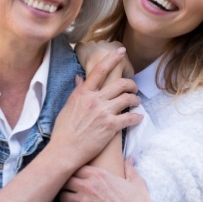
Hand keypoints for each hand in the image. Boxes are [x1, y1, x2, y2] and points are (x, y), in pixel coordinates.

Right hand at [49, 48, 141, 170]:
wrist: (65, 150)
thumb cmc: (63, 130)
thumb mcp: (68, 107)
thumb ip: (77, 92)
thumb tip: (80, 79)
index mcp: (83, 93)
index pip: (100, 70)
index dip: (112, 58)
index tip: (121, 51)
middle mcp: (94, 100)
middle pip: (120, 84)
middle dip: (131, 84)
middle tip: (134, 87)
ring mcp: (103, 113)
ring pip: (128, 98)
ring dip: (135, 99)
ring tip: (136, 102)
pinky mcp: (111, 126)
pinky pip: (130, 117)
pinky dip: (137, 117)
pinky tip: (138, 118)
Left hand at [60, 158, 159, 201]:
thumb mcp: (137, 182)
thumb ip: (130, 168)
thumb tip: (130, 159)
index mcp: (99, 174)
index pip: (77, 167)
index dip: (77, 172)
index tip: (79, 176)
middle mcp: (88, 186)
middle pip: (66, 180)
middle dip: (67, 184)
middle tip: (70, 188)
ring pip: (63, 196)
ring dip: (66, 198)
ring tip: (71, 201)